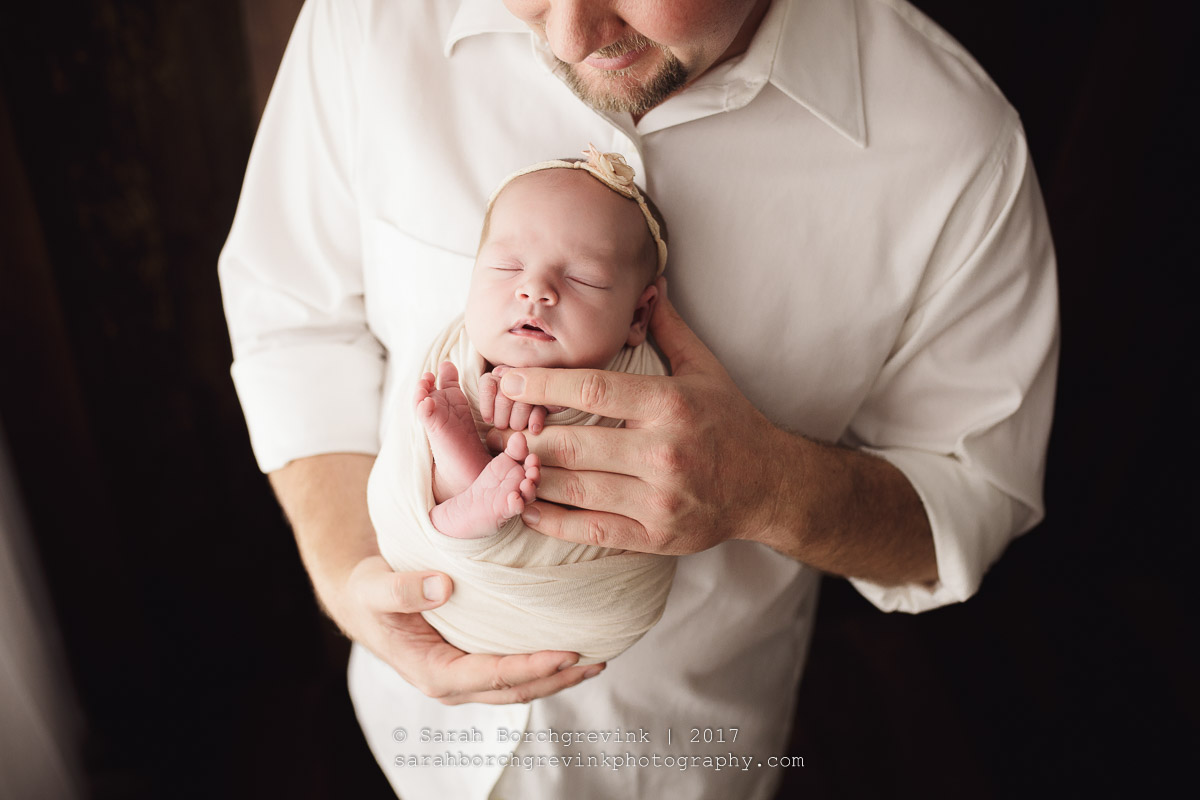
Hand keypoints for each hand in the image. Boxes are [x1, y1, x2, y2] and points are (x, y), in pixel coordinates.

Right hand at [339, 556, 603, 703]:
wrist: (362, 599)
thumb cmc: (368, 593)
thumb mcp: (374, 586)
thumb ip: (403, 589)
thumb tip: (444, 586)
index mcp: (432, 672)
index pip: (492, 676)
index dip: (531, 668)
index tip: (566, 653)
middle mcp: (452, 682)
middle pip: (514, 689)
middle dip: (556, 679)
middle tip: (595, 660)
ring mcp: (464, 676)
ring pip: (517, 686)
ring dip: (555, 677)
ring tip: (594, 660)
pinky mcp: (471, 661)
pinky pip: (511, 670)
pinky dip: (541, 664)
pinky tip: (567, 648)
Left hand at [487, 277, 786, 555]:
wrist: (769, 485)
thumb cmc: (730, 421)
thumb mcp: (704, 368)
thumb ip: (668, 328)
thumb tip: (648, 282)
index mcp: (670, 404)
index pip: (593, 391)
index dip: (542, 386)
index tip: (505, 380)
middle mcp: (664, 452)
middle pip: (573, 445)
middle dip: (525, 438)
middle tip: (494, 430)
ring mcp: (659, 499)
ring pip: (575, 489)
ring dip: (531, 478)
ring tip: (503, 465)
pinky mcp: (656, 536)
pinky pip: (590, 530)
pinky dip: (552, 520)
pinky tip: (528, 506)